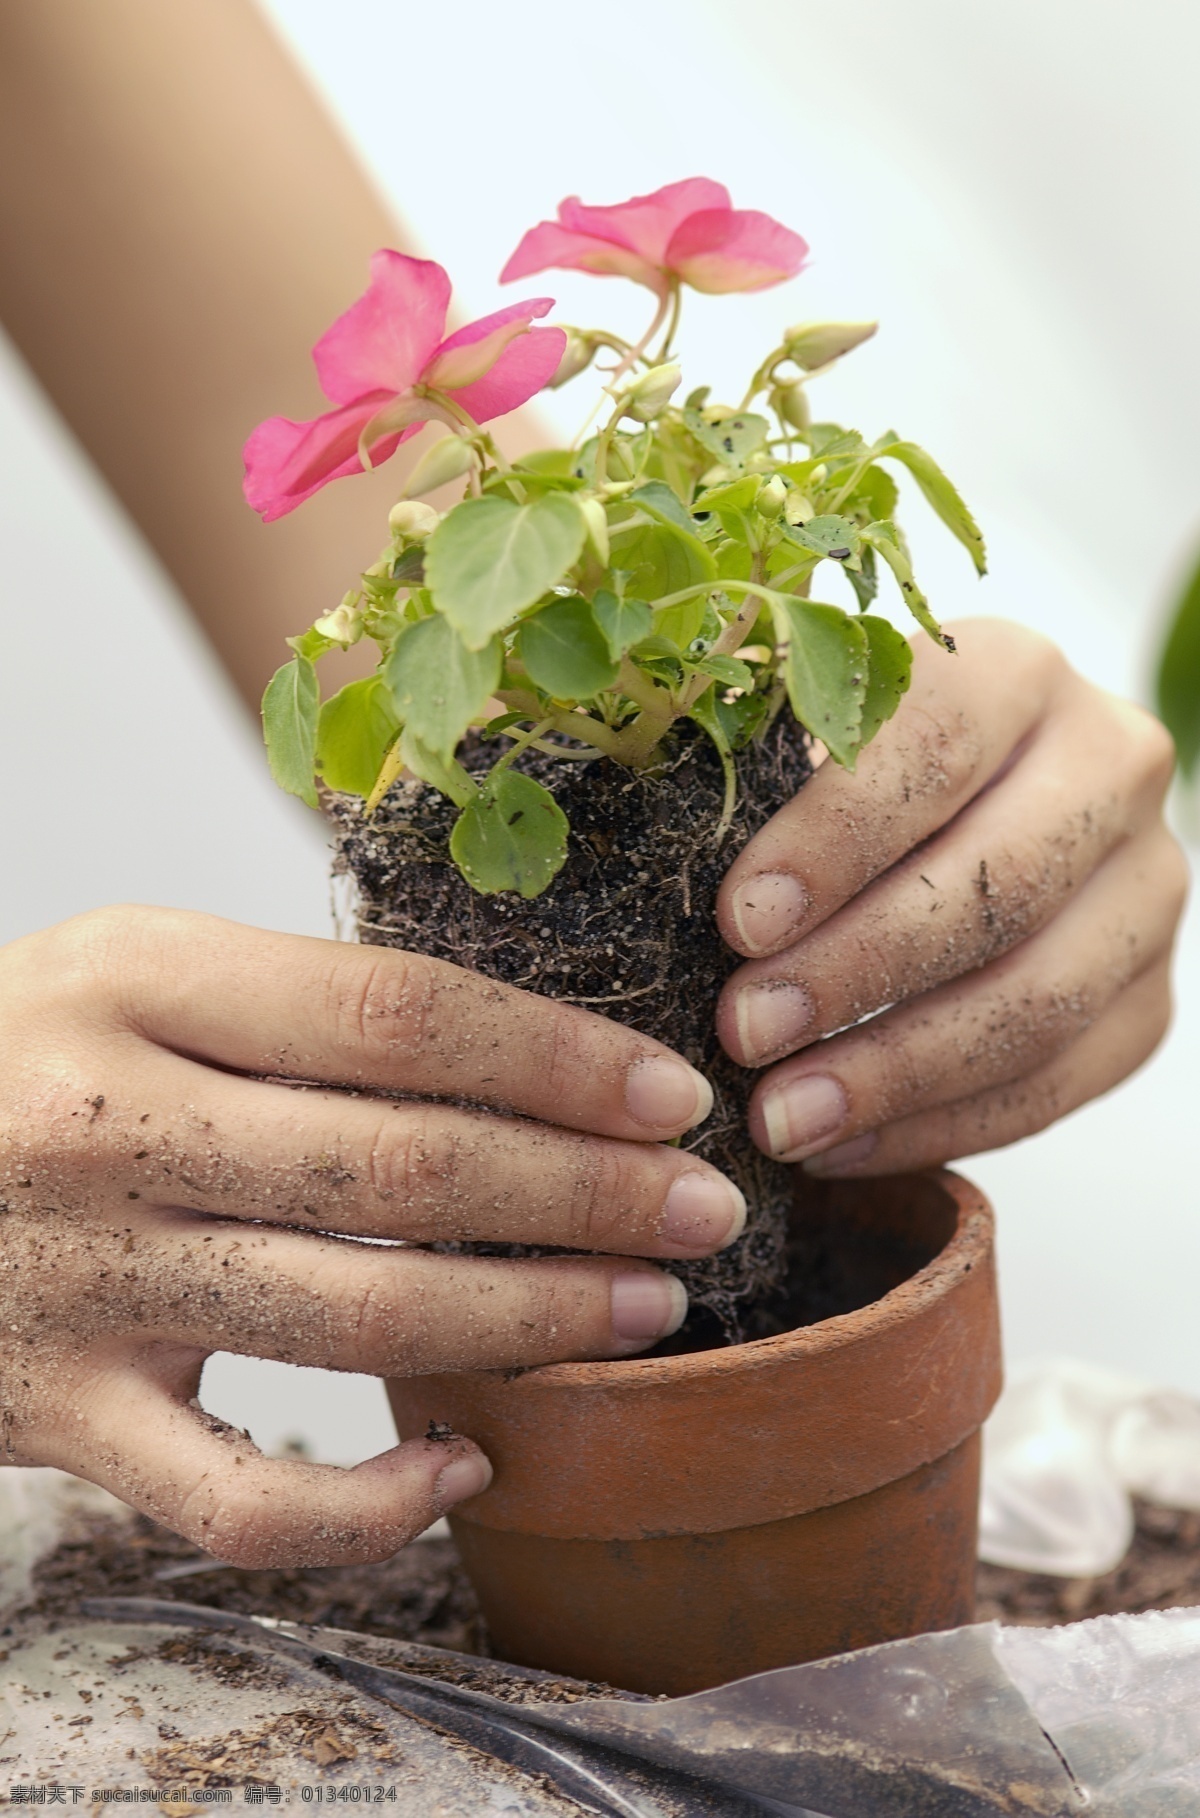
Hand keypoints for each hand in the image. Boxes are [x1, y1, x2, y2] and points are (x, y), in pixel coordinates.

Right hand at [0, 908, 742, 1565]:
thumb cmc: (18, 1060)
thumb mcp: (125, 972)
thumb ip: (292, 998)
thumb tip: (526, 1046)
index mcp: (132, 979)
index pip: (395, 1014)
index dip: (558, 1059)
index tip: (670, 1094)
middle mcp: (104, 1123)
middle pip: (404, 1167)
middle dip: (588, 1193)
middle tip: (703, 1210)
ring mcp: (80, 1282)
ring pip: (356, 1318)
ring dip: (533, 1319)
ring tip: (647, 1307)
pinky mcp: (56, 1417)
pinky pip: (240, 1496)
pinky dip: (371, 1499)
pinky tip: (466, 1464)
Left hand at [716, 618, 1186, 1175]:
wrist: (960, 822)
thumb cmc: (844, 778)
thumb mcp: (800, 734)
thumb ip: (755, 769)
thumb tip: (660, 853)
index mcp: (1018, 673)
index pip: (935, 748)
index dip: (836, 842)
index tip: (740, 921)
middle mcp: (1110, 766)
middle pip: (997, 886)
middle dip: (856, 974)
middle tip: (743, 1033)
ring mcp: (1147, 888)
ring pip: (1037, 1001)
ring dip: (894, 1073)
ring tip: (781, 1117)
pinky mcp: (1147, 999)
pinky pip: (1056, 1087)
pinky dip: (939, 1127)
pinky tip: (839, 1144)